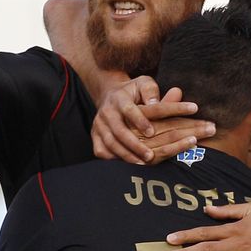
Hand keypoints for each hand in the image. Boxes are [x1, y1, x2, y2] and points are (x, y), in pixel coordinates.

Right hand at [91, 76, 215, 163]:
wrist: (111, 96)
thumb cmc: (134, 92)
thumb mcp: (143, 84)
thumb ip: (151, 91)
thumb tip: (156, 102)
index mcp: (119, 98)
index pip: (129, 110)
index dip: (140, 121)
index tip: (152, 132)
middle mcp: (107, 112)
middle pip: (119, 131)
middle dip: (135, 145)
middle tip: (151, 156)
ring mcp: (99, 126)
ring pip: (111, 143)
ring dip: (127, 155)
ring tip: (143, 163)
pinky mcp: (95, 136)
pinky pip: (102, 151)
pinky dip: (114, 159)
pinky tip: (128, 166)